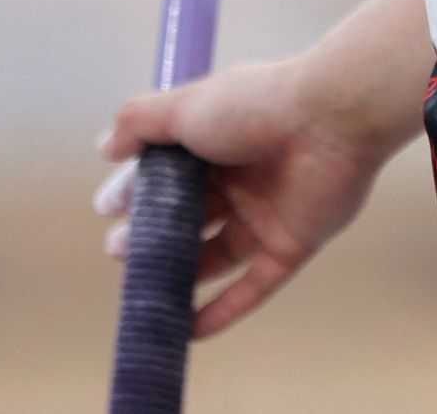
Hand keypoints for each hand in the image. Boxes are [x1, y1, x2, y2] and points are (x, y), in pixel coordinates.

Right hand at [96, 55, 389, 337]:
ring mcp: (268, 214)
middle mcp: (243, 178)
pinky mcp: (292, 245)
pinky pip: (254, 287)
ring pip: (216, 255)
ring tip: (143, 289)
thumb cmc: (258, 105)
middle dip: (152, 236)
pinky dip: (222, 311)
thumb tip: (104, 147)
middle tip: (118, 251)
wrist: (333, 118)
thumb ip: (140, 122)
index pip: (168, 173)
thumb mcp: (185, 105)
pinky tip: (188, 331)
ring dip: (180, 275)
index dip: (137, 191)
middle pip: (189, 217)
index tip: (106, 210)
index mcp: (219, 140)